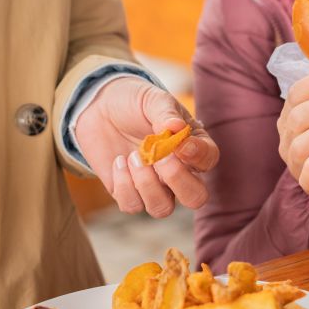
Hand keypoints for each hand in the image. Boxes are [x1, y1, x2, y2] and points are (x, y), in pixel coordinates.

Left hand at [75, 77, 218, 217]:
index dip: (198, 156)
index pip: (208, 160)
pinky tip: (118, 161)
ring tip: (133, 156)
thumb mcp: (152, 100)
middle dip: (178, 180)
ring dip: (147, 184)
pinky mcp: (129, 193)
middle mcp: (178, 172)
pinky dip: (124, 185)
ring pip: (162, 208)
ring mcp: (154, 186)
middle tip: (160, 157)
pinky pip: (132, 205)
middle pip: (195, 198)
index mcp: (192, 146)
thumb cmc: (134, 103)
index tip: (180, 144)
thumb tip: (176, 127)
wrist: (100, 107)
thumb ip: (165, 113)